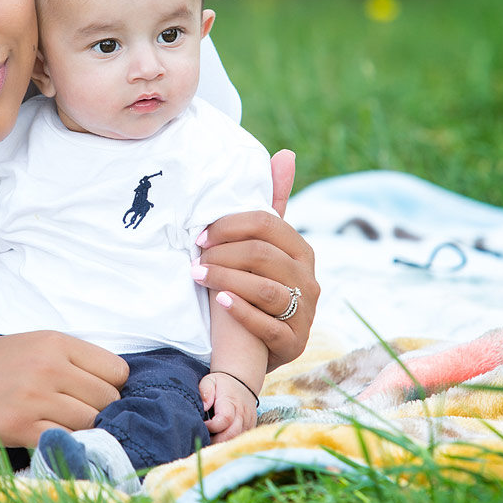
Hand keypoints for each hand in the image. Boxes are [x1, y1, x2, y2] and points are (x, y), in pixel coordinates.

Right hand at [0, 331, 129, 447]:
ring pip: (92, 423)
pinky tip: (47, 439)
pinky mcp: (20, 427)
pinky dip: (63, 444)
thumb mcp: (28, 346)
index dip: (109, 386)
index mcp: (54, 341)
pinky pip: (65, 441)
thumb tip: (109, 387)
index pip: (116, 370)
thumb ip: (67, 360)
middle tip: (74, 415)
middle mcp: (49, 366)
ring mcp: (35, 398)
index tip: (92, 395)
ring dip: (82, 430)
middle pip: (108, 399)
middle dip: (99, 411)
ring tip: (59, 427)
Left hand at [194, 150, 318, 373]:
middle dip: (222, 254)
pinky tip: (219, 303)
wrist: (255, 347)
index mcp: (301, 251)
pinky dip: (240, 312)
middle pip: (262, 255)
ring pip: (264, 289)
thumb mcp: (264, 247)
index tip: (199, 236)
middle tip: (194, 260)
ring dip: (225, 279)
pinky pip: (267, 325)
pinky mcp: (293, 343)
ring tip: (198, 277)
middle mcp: (308, 280)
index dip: (229, 226)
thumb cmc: (254, 286)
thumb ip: (272, 205)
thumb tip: (285, 155)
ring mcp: (305, 313)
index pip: (267, 224)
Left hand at [199, 371, 257, 442]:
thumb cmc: (222, 384)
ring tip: (210, 438)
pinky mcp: (250, 428)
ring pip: (235, 440)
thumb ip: (205, 390)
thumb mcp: (211, 380)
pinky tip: (219, 439)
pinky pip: (239, 440)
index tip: (202, 425)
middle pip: (231, 434)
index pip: (224, 419)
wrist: (242, 383)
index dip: (211, 426)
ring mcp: (248, 422)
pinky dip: (229, 442)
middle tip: (204, 437)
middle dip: (215, 440)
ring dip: (221, 443)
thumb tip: (204, 406)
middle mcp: (242, 414)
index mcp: (231, 402)